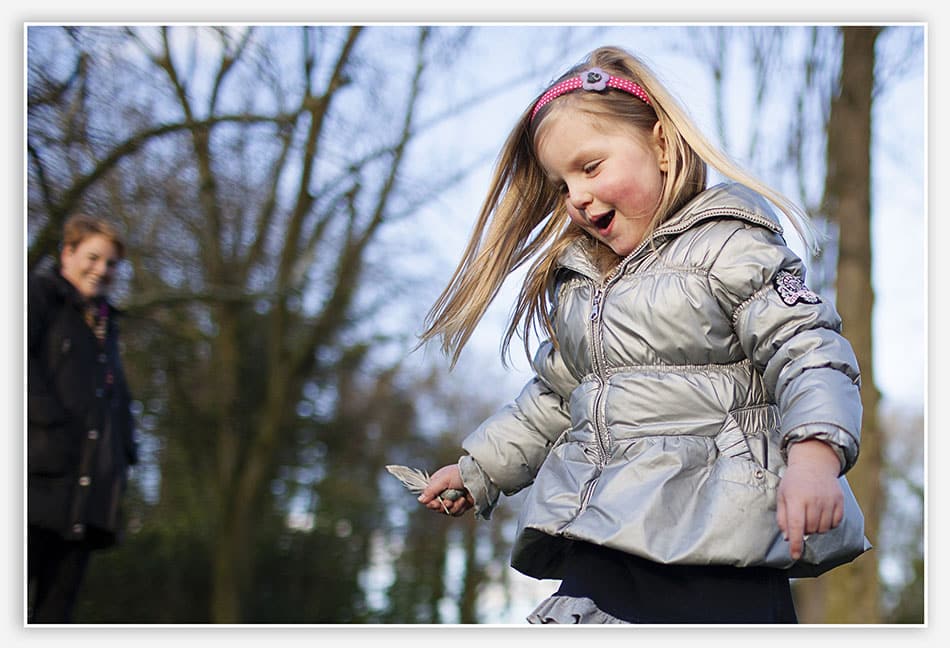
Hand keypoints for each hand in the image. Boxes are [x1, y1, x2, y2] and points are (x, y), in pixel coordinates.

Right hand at [418, 464, 474, 516]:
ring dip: (453, 507)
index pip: (428, 498)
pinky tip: (464, 500)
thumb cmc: (460, 474)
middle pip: (436, 507)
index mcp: (437, 484)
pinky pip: (456, 513)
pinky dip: (459, 508)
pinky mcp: (462, 505)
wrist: (479, 477)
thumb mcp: (443, 479)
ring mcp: (453, 499)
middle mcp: (444, 492)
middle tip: (449, 502)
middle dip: (443, 505)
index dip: (431, 503)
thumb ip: (431, 490)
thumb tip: (420, 500)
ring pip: (446, 511)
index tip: (436, 503)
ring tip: (460, 499)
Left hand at [776, 440, 843, 559]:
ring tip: (811, 515)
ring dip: (816, 528)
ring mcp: (828, 500)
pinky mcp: (839, 501)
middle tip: (801, 519)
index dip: (796, 543)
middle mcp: (813, 500)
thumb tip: (788, 537)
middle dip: (804, 531)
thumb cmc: (794, 482)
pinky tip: (822, 513)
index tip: (795, 555)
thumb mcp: (782, 496)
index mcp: (796, 499)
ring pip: (823, 529)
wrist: (814, 464)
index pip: (796, 526)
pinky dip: (828, 523)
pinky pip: (835, 523)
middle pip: (810, 529)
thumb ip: (783, 517)